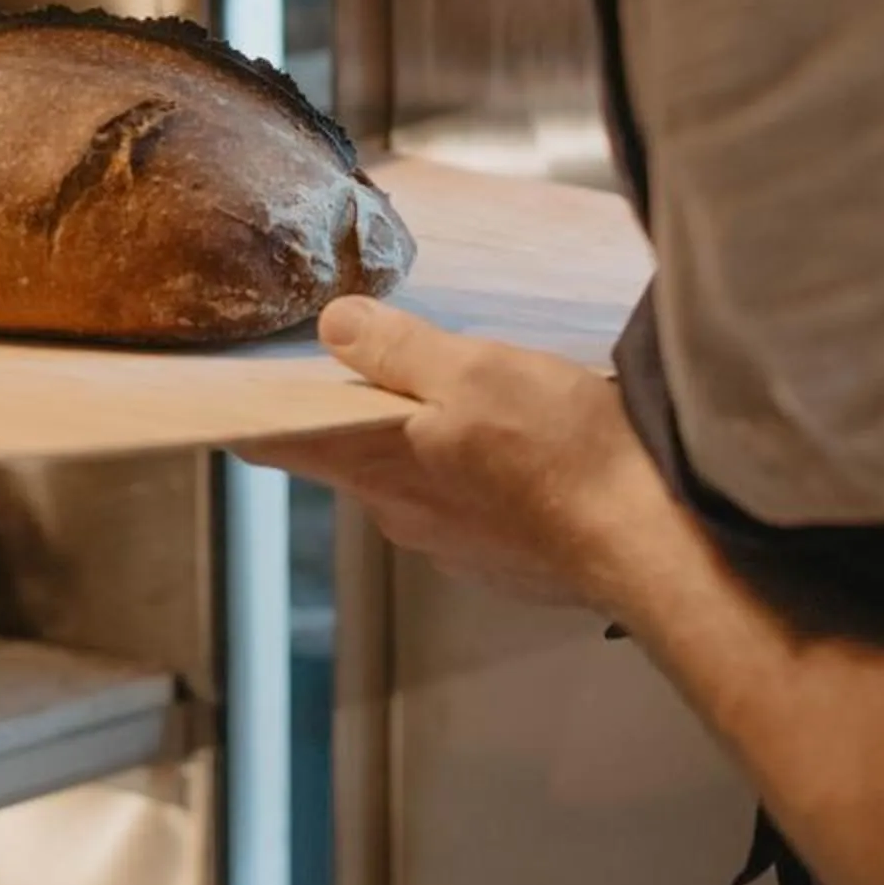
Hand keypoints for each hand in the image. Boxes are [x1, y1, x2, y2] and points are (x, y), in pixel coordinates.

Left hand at [240, 297, 672, 611]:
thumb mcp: (475, 372)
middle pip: (346, 457)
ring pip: (411, 480)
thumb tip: (333, 324)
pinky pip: (466, 506)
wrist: (654, 542)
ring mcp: (452, 545)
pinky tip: (516, 448)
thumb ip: (398, 348)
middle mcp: (402, 516)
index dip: (250, 413)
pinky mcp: (502, 559)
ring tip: (458, 396)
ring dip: (421, 442)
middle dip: (349, 413)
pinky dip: (475, 474)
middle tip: (365, 360)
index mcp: (378, 467)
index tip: (229, 388)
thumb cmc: (565, 454)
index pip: (278, 444)